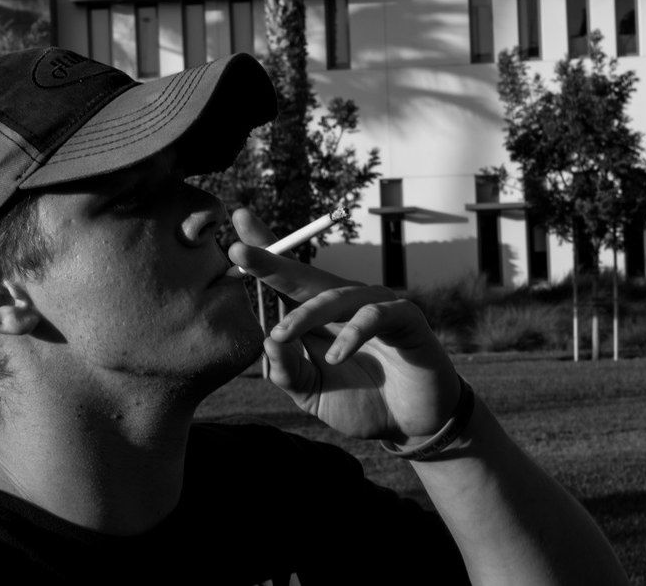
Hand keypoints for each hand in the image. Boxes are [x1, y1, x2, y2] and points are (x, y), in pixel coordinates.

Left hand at [228, 208, 461, 445]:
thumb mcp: (311, 391)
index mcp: (318, 314)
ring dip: (304, 315)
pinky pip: (374, 316)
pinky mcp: (405, 318)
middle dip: (270, 261)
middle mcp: (345, 302)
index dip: (263, 250)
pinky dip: (351, 335)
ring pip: (334, 296)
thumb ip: (286, 371)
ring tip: (281, 336)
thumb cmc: (360, 401)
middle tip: (238, 252)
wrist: (409, 424)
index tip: (236, 222)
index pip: (286, 277)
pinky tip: (336, 358)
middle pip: (304, 274)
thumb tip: (267, 339)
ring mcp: (376, 305)